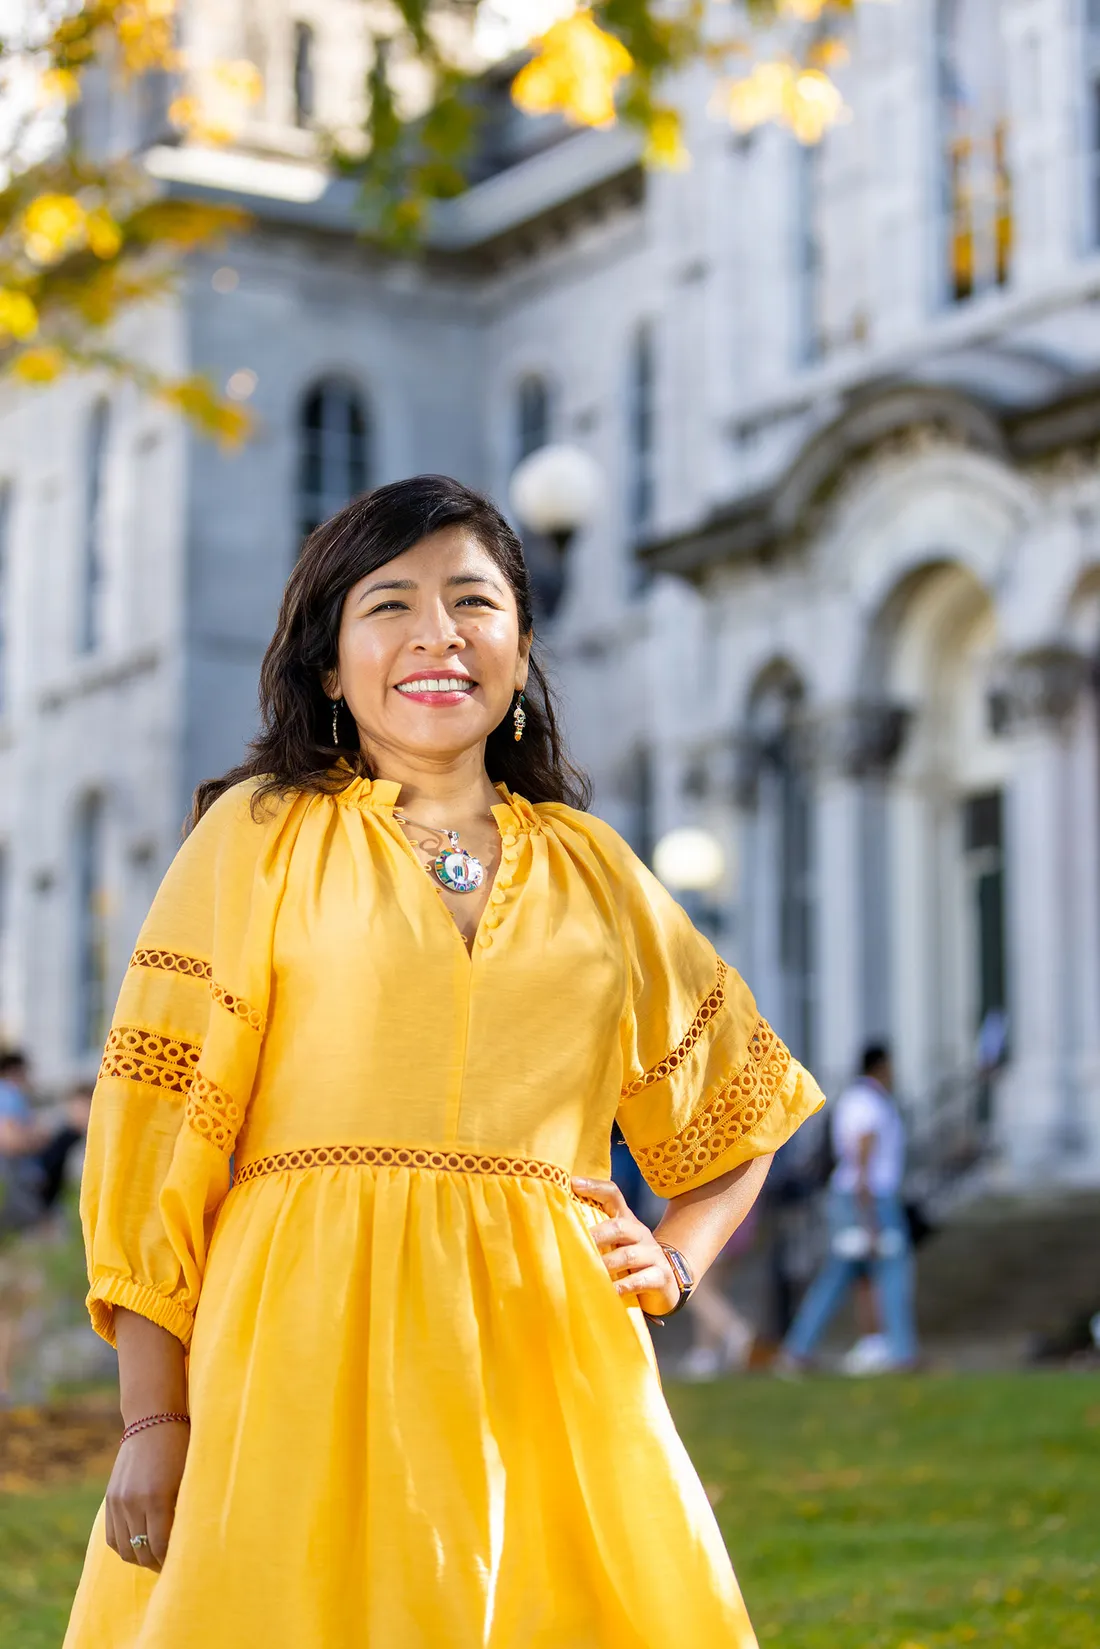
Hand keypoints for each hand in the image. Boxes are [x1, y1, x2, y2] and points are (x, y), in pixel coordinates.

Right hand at [104, 1420, 189, 1572]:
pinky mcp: (110, 1499)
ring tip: (155, 1557)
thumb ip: (183, 1510)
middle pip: (141, 1552)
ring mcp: (119, 1501)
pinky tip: (138, 1546)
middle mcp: (134, 1502)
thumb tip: (185, 1544)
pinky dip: (124, 1547)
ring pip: (125, 1549)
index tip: (181, 1565)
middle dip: (156, 1563)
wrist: (153, 1420)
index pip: (161, 1547)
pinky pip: (112, 1537)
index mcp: (157, 1497)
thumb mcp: (188, 1477)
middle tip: (170, 1565)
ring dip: (139, 1557)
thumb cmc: (181, 1447)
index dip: (170, 1561)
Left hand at [572, 1178, 680, 1316]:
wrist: (667, 1283)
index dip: (595, 1187)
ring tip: (590, 1272)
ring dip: (606, 1264)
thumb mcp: (616, 1245)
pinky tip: (610, 1291)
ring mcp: (653, 1254)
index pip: (613, 1195)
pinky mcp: (661, 1276)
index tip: (573, 1183)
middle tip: (578, 1244)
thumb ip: (596, 1236)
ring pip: (629, 1255)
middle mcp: (640, 1233)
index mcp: (627, 1221)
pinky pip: (641, 1280)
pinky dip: (623, 1286)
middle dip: (597, 1235)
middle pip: (620, 1226)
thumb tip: (557, 1230)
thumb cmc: (630, 1263)